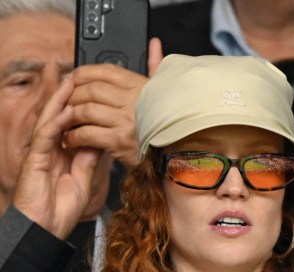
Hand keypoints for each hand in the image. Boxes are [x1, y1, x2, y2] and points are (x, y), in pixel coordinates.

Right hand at [13, 75, 102, 239]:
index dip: (83, 108)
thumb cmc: (62, 209)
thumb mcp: (84, 180)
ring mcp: (41, 152)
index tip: (99, 94)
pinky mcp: (35, 158)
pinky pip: (46, 136)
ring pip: (51, 119)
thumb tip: (103, 141)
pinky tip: (65, 110)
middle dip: (71, 96)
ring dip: (61, 100)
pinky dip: (56, 122)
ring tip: (72, 81)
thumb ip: (90, 159)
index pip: (74, 124)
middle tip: (83, 75)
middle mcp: (51, 149)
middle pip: (61, 116)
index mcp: (63, 153)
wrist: (44, 228)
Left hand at [62, 38, 163, 167]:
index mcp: (141, 86)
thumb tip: (153, 43)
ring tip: (65, 120)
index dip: (84, 72)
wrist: (178, 156)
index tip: (74, 78)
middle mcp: (133, 102)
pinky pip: (87, 133)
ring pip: (85, 110)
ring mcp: (125, 122)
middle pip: (90, 90)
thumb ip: (155, 66)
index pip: (106, 71)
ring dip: (70, 116)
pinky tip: (72, 139)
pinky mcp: (119, 142)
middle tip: (66, 102)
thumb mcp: (164, 91)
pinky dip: (74, 136)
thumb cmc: (168, 124)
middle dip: (73, 95)